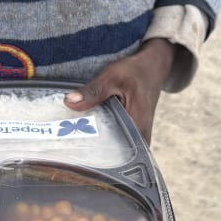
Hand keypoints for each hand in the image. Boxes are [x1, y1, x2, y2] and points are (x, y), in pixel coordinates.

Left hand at [63, 38, 180, 144]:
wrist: (152, 67)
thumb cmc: (136, 72)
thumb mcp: (112, 76)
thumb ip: (93, 91)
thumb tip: (70, 102)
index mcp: (137, 128)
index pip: (113, 153)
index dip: (92, 154)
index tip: (73, 149)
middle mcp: (140, 137)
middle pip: (112, 152)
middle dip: (90, 148)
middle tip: (68, 141)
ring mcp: (137, 136)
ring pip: (113, 145)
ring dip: (95, 140)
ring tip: (74, 136)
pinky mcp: (132, 131)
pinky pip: (115, 137)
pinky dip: (102, 132)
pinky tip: (86, 127)